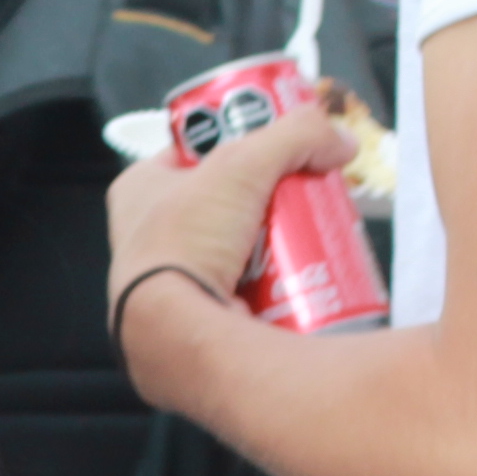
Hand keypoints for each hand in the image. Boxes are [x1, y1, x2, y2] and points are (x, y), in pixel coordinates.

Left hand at [102, 100, 345, 366]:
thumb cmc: (183, 249)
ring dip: (275, 246)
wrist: (179, 338)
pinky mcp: (201, 319)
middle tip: (301, 198)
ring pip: (239, 250)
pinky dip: (276, 286)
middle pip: (226, 203)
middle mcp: (150, 237)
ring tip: (307, 240)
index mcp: (139, 190)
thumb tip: (337, 140)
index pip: (192, 152)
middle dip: (268, 202)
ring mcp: (175, 283)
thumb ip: (295, 137)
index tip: (273, 147)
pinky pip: (248, 293)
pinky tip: (301, 280)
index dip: (235, 145)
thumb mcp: (241, 166)